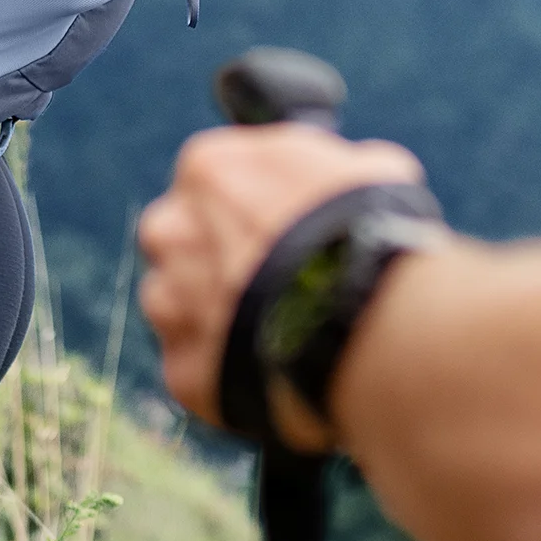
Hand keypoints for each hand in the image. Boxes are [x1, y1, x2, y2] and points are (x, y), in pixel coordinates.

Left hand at [134, 122, 423, 445]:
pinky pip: (199, 366)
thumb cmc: (371, 235)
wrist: (371, 323)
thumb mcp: (367, 171)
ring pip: (179, 307)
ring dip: (216, 316)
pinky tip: (275, 370)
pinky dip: (227, 371)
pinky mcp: (182, 370)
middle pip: (180, 240)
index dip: (247, 205)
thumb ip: (326, 169)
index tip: (277, 225)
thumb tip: (343, 175)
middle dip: (215, 257)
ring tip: (278, 331)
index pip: (211, 180)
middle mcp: (170, 230)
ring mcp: (169, 304)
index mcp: (208, 168)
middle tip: (270, 279)